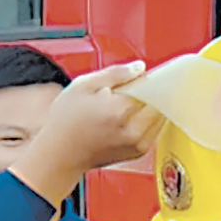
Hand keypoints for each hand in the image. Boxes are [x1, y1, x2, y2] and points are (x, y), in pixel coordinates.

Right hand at [11, 61, 165, 204]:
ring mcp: (138, 143)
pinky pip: (155, 129)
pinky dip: (148, 120)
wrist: (61, 153)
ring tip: (124, 106)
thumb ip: (115, 73)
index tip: (137, 77)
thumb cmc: (66, 121)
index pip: (150, 87)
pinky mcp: (140, 151)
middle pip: (159, 102)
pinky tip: (126, 118)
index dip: (145, 79)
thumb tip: (139, 67)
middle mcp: (132, 130)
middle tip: (129, 91)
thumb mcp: (83, 85)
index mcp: (119, 110)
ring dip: (150, 106)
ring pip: (160, 116)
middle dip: (150, 93)